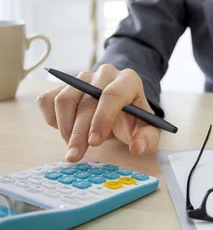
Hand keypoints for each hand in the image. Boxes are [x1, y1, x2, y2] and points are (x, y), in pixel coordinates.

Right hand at [37, 64, 159, 161]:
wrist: (120, 108)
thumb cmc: (133, 118)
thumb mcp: (146, 129)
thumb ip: (147, 139)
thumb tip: (137, 147)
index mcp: (128, 80)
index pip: (112, 94)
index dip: (102, 118)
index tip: (95, 142)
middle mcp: (104, 74)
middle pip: (86, 100)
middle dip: (79, 132)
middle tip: (76, 155)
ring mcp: (81, 77)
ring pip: (64, 100)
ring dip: (65, 128)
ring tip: (74, 146)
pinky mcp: (63, 85)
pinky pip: (48, 100)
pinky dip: (52, 120)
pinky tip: (66, 131)